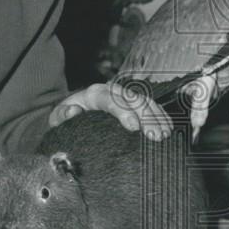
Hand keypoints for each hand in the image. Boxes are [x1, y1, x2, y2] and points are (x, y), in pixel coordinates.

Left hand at [49, 82, 172, 138]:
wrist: (76, 113)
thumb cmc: (68, 120)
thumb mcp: (59, 119)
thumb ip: (62, 115)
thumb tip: (73, 110)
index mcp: (94, 94)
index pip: (111, 100)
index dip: (123, 111)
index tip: (133, 127)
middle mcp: (113, 92)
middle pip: (133, 100)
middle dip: (146, 117)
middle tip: (155, 136)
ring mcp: (126, 97)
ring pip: (146, 102)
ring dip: (157, 118)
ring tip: (164, 136)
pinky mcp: (135, 104)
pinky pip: (153, 107)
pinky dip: (161, 117)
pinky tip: (169, 129)